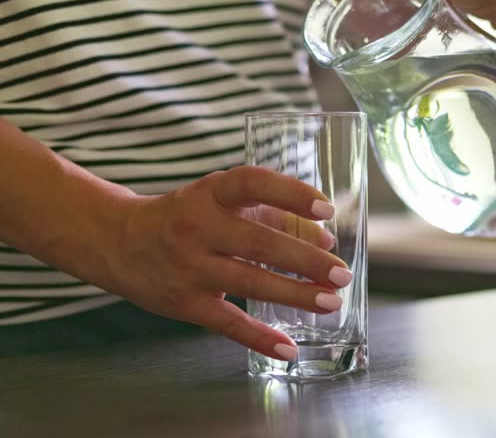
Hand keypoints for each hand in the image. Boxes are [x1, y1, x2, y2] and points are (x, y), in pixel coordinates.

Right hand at [105, 166, 351, 361]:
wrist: (118, 242)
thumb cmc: (187, 217)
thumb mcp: (223, 203)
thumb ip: (275, 215)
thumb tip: (325, 241)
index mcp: (210, 194)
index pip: (252, 183)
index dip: (292, 193)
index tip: (326, 209)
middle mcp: (197, 227)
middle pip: (259, 243)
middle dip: (306, 260)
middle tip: (341, 272)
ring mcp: (189, 267)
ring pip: (250, 283)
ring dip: (296, 294)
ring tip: (331, 300)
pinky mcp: (184, 303)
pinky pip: (228, 323)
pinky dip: (259, 339)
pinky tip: (288, 348)